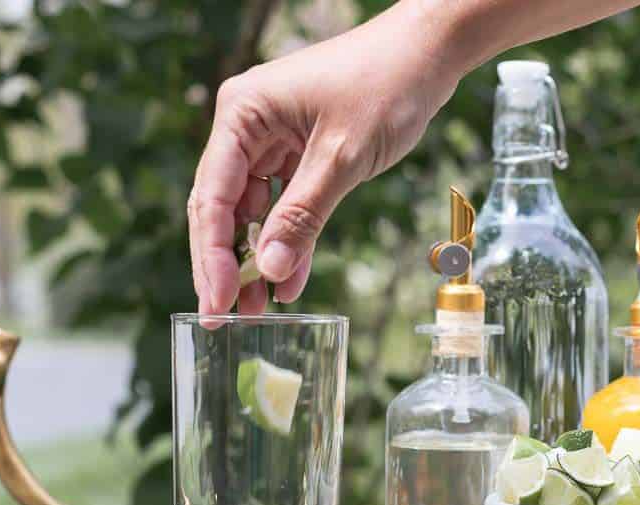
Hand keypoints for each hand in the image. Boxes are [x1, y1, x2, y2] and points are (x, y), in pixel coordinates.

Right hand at [187, 1, 458, 313]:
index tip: (217, 301)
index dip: (212, 255)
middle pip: (222, 206)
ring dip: (259, 257)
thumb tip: (267, 270)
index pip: (212, 196)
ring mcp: (272, 137)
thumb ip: (303, 215)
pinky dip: (289, 238)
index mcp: (242, 113)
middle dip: (226, 264)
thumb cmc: (386, 87)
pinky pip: (284, 202)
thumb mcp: (343, 158)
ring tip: (259, 309)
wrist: (427, 54)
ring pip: (253, 210)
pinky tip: (290, 279)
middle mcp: (247, 124)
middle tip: (226, 317)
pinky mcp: (298, 149)